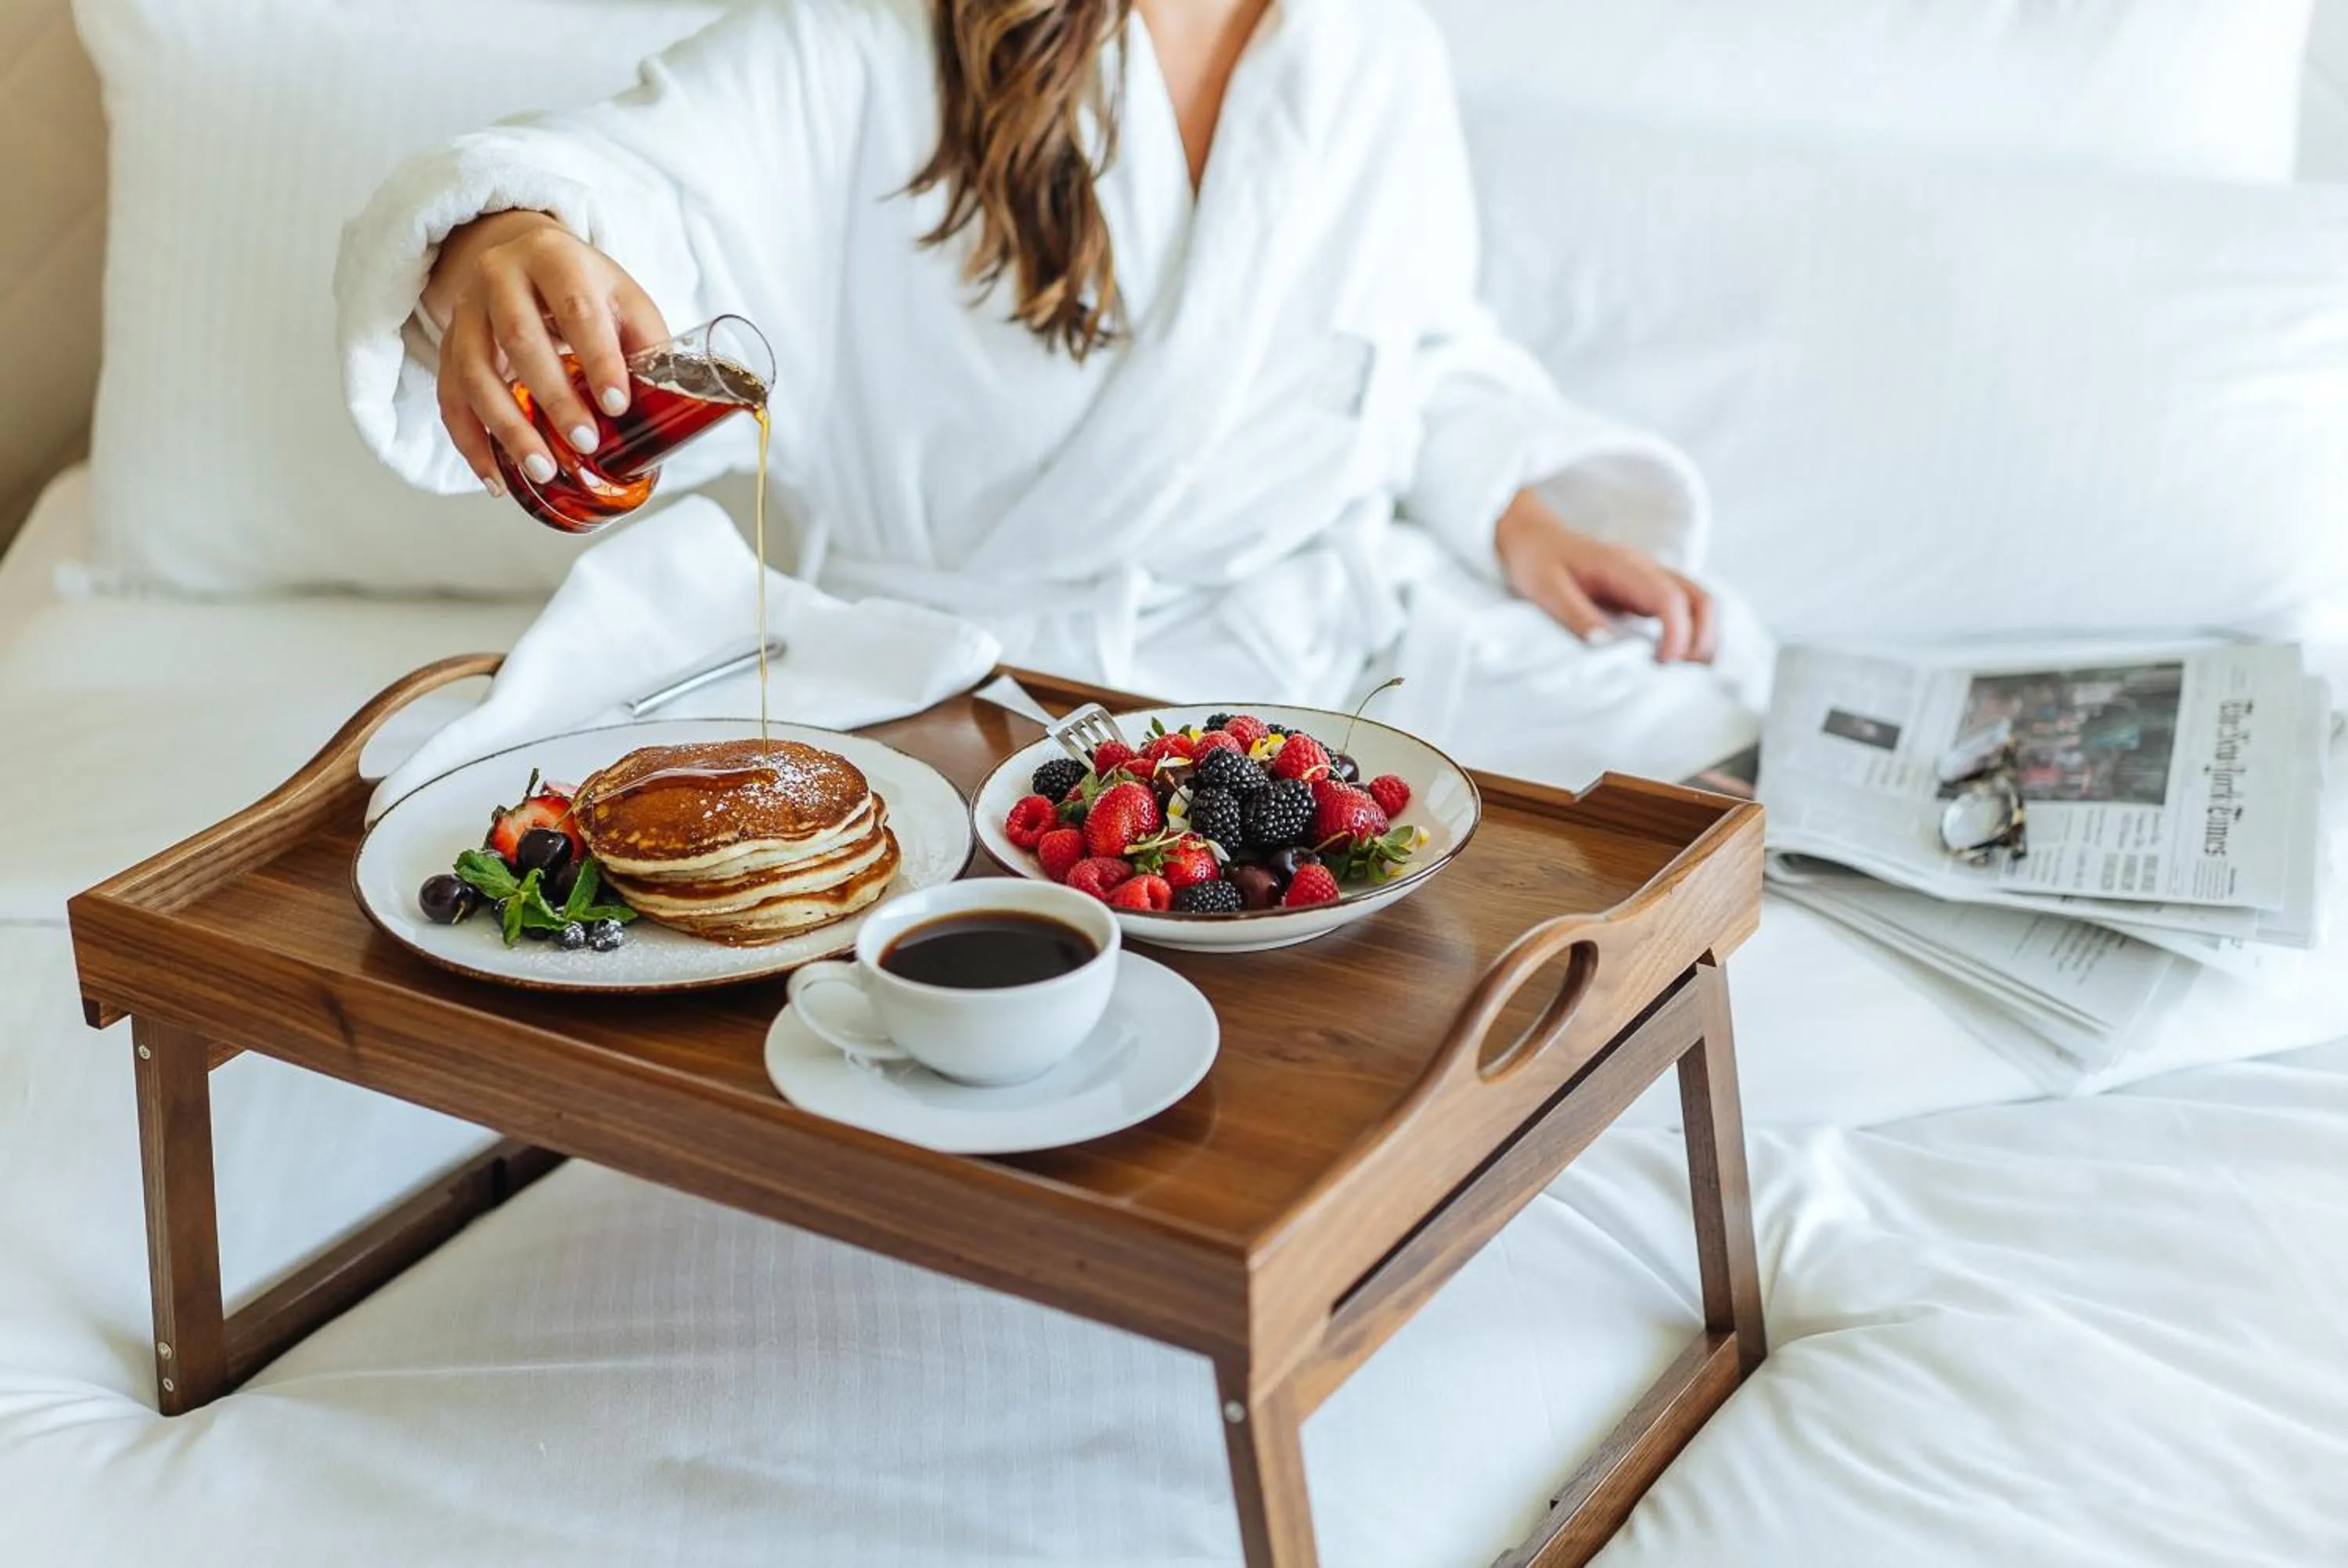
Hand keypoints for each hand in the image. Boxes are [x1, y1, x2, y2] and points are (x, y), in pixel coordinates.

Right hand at [423, 211, 669, 494]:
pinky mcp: (448, 343)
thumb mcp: (623, 298)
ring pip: (474, 372)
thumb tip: (668, 407)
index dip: (599, 359)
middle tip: (584, 444)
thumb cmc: (584, 285)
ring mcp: (466, 310)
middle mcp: (500, 276)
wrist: (520, 252)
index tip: (618, 406)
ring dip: (507, 427)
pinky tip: (496, 478)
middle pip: (520, 339)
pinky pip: (450, 397)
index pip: (577, 309)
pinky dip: (471, 442)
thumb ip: (645, 343)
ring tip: (542, 470)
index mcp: (555, 258)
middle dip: (553, 398)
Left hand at [1493, 489, 1716, 663]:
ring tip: (1682, 672)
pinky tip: (1673, 661)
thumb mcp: (1545, 590)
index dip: (1676, 634)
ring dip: (1701, 638)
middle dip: (1702, 638)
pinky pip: (1683, 611)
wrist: (1533, 539)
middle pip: (1700, 599)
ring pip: (1698, 604)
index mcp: (1624, 567)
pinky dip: (1690, 635)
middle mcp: (1646, 571)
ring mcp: (1650, 581)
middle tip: (1680, 674)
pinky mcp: (1645, 593)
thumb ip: (1576, 616)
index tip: (1663, 664)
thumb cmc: (1536, 562)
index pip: (1670, 598)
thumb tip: (1606, 647)